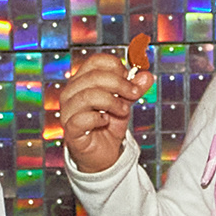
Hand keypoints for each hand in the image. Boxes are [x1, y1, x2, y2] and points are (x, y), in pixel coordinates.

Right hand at [57, 51, 148, 174]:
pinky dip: (99, 118)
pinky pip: (82, 118)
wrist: (102, 154)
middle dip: (120, 84)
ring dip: (112, 101)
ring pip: (88, 95)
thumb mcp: (125, 103)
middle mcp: (71, 92)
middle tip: (134, 94)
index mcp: (82, 81)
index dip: (117, 67)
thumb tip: (147, 75)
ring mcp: (68, 111)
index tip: (130, 79)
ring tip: (123, 110)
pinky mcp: (70, 130)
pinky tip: (105, 121)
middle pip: (94, 76)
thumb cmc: (108, 126)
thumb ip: (134, 89)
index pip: (96, 62)